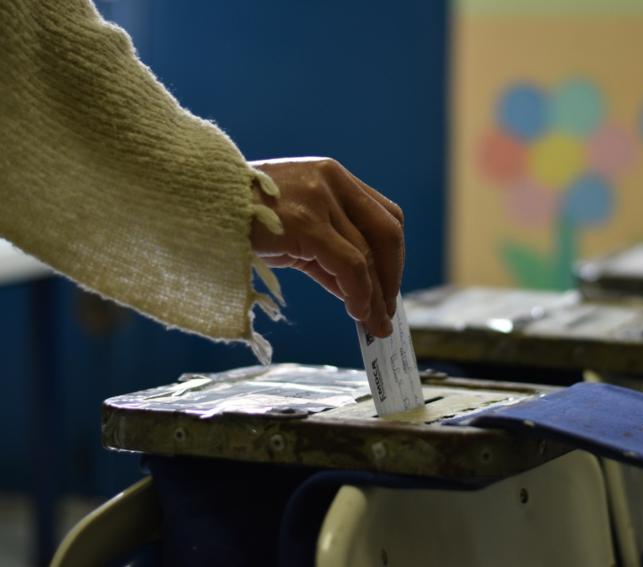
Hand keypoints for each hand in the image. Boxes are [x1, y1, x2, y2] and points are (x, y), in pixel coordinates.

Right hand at [249, 157, 403, 337]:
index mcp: (330, 175)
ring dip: (377, 295)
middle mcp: (331, 180)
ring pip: (369, 254)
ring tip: (375, 323)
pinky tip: (358, 314)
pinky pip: (350, 266)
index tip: (387, 287)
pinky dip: (361, 295)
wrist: (185, 201)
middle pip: (387, 231)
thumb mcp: (289, 227)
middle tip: (386, 310)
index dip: (392, 255)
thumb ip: (325, 252)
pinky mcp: (305, 223)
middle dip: (392, 275)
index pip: (383, 215)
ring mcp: (319, 199)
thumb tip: (357, 292)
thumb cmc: (232, 217)